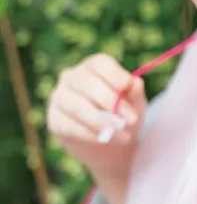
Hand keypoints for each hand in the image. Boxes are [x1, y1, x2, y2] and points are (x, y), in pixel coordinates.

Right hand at [47, 54, 146, 183]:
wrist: (108, 140)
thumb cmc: (122, 113)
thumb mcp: (134, 101)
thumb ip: (134, 92)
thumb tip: (135, 83)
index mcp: (93, 66)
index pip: (99, 63)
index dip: (114, 74)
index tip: (127, 87)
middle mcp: (71, 77)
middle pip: (86, 83)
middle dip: (111, 102)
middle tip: (131, 119)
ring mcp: (59, 98)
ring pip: (77, 107)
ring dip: (102, 122)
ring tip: (123, 135)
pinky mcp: (55, 120)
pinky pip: (71, 126)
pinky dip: (91, 134)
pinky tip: (107, 139)